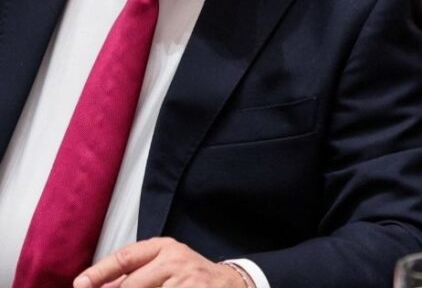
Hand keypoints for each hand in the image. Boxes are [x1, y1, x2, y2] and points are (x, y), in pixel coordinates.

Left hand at [74, 237, 252, 287]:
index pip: (125, 258)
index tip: (80, 285)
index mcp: (165, 248)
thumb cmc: (190, 277)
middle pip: (131, 285)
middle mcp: (176, 260)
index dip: (99, 272)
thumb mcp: (164, 266)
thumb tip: (92, 286)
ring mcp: (186, 281)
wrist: (231, 285)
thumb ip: (132, 275)